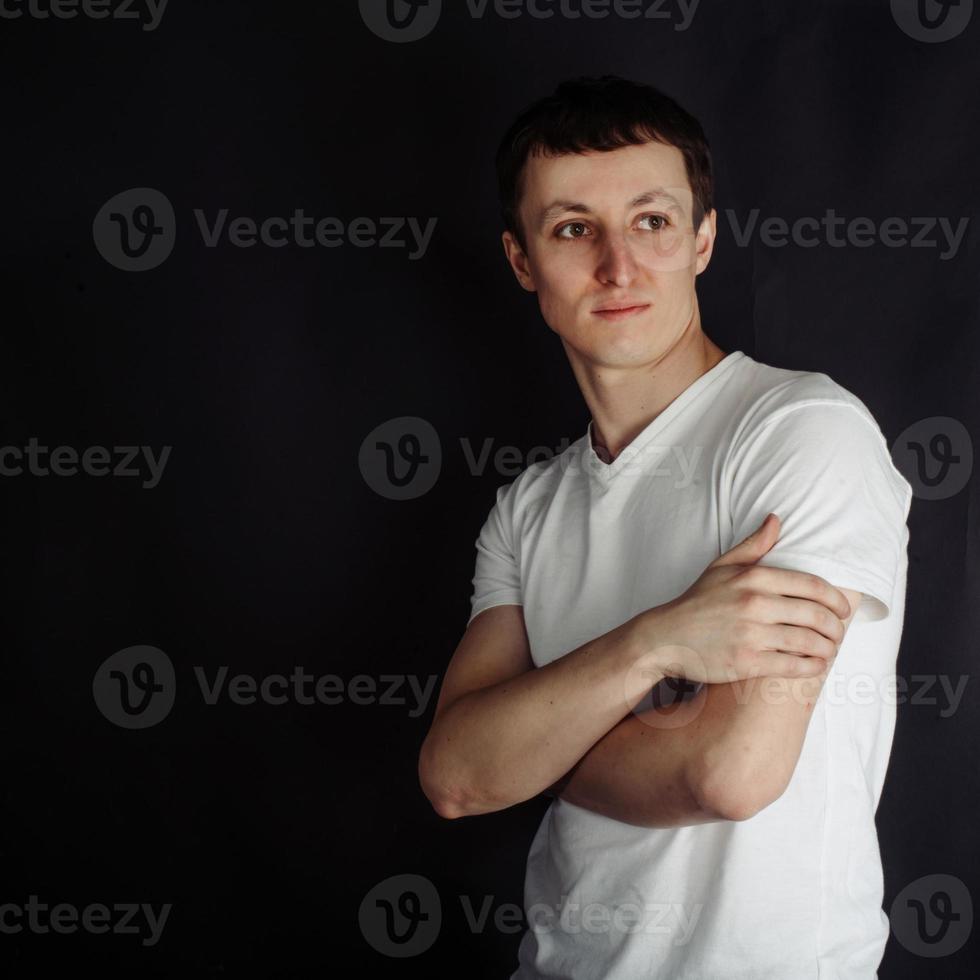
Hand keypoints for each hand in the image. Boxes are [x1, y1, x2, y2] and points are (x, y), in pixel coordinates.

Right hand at [633, 513, 849, 682]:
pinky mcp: (747, 662)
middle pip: (816, 615)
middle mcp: (754, 604)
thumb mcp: (721, 567)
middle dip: (836, 627)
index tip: (844, 609)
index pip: (812, 586)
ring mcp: (751, 634)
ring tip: (830, 649)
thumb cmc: (697, 601)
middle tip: (839, 632)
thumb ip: (754, 544)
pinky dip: (812, 667)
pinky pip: (792, 666)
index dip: (836, 599)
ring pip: (808, 642)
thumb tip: (777, 520)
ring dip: (827, 648)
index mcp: (753, 578)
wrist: (665, 637)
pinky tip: (815, 665)